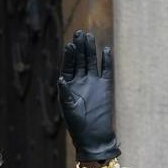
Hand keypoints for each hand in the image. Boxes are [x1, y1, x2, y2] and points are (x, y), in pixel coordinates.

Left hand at [58, 30, 120, 161]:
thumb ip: (66, 93)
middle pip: (80, 60)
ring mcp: (93, 82)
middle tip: (80, 33)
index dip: (69, 55)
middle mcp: (80, 81)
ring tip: (90, 37)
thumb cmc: (77, 123)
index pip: (68, 66)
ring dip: (91, 50)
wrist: (93, 134)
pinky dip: (106, 60)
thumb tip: (61, 79)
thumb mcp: (68, 108)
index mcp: (68, 85)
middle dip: (79, 47)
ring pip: (91, 62)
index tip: (69, 44)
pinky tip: (105, 49)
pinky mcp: (105, 86)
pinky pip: (106, 70)